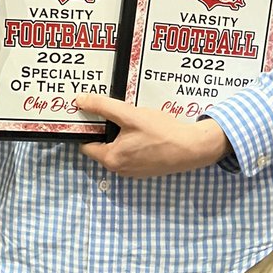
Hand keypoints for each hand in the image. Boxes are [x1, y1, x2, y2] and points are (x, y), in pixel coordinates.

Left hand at [75, 93, 231, 178]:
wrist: (192, 148)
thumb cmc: (162, 133)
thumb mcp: (130, 114)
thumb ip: (103, 107)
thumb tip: (80, 101)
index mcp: (111, 159)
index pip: (86, 144)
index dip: (87, 128)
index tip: (91, 114)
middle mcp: (120, 170)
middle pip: (102, 146)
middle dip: (106, 130)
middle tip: (115, 113)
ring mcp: (134, 171)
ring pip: (118, 149)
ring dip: (121, 135)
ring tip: (131, 120)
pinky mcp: (146, 169)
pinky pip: (131, 154)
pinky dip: (133, 142)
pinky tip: (144, 131)